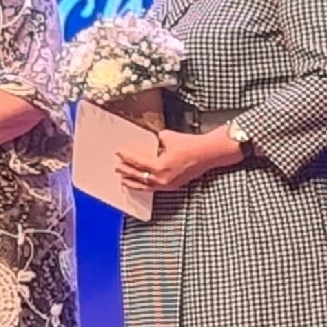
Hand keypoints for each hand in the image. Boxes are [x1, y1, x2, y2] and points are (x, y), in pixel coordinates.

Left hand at [116, 128, 241, 192]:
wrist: (209, 153)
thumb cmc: (192, 145)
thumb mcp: (168, 137)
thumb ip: (155, 140)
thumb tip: (147, 140)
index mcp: (160, 166)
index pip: (137, 162)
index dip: (127, 157)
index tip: (119, 152)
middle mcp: (162, 178)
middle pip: (138, 176)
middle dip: (126, 171)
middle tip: (117, 166)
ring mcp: (168, 184)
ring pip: (145, 186)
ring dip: (132, 182)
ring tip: (123, 180)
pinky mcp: (172, 186)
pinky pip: (154, 188)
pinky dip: (144, 186)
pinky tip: (140, 183)